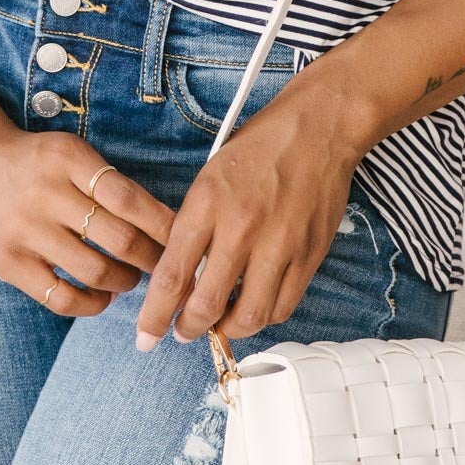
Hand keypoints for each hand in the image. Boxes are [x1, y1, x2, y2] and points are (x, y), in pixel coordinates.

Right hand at [0, 121, 176, 315]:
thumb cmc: (35, 161)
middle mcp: (47, 195)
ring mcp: (26, 232)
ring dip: (125, 281)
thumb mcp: (71, 153)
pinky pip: (61, 298)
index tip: (183, 239)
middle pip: (119, 238)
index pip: (130, 199)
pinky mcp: (9, 264)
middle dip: (152, 258)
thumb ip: (109, 182)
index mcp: (69, 160)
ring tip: (132, 278)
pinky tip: (103, 297)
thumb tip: (163, 223)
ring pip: (95, 271)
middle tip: (165, 265)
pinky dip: (92, 305)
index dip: (163, 225)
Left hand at [134, 86, 360, 350]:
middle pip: (206, 304)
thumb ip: (194, 226)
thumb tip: (179, 276)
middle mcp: (242, 226)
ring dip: (227, 330)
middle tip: (183, 331)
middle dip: (188, 328)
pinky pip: (282, 307)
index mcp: (208, 202)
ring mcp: (279, 244)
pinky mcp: (310, 254)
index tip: (145, 336)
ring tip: (219, 323)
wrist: (319, 128)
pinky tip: (253, 307)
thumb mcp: (210, 177)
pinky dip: (264, 317)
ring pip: (248, 316)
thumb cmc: (261, 147)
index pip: (172, 274)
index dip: (154, 315)